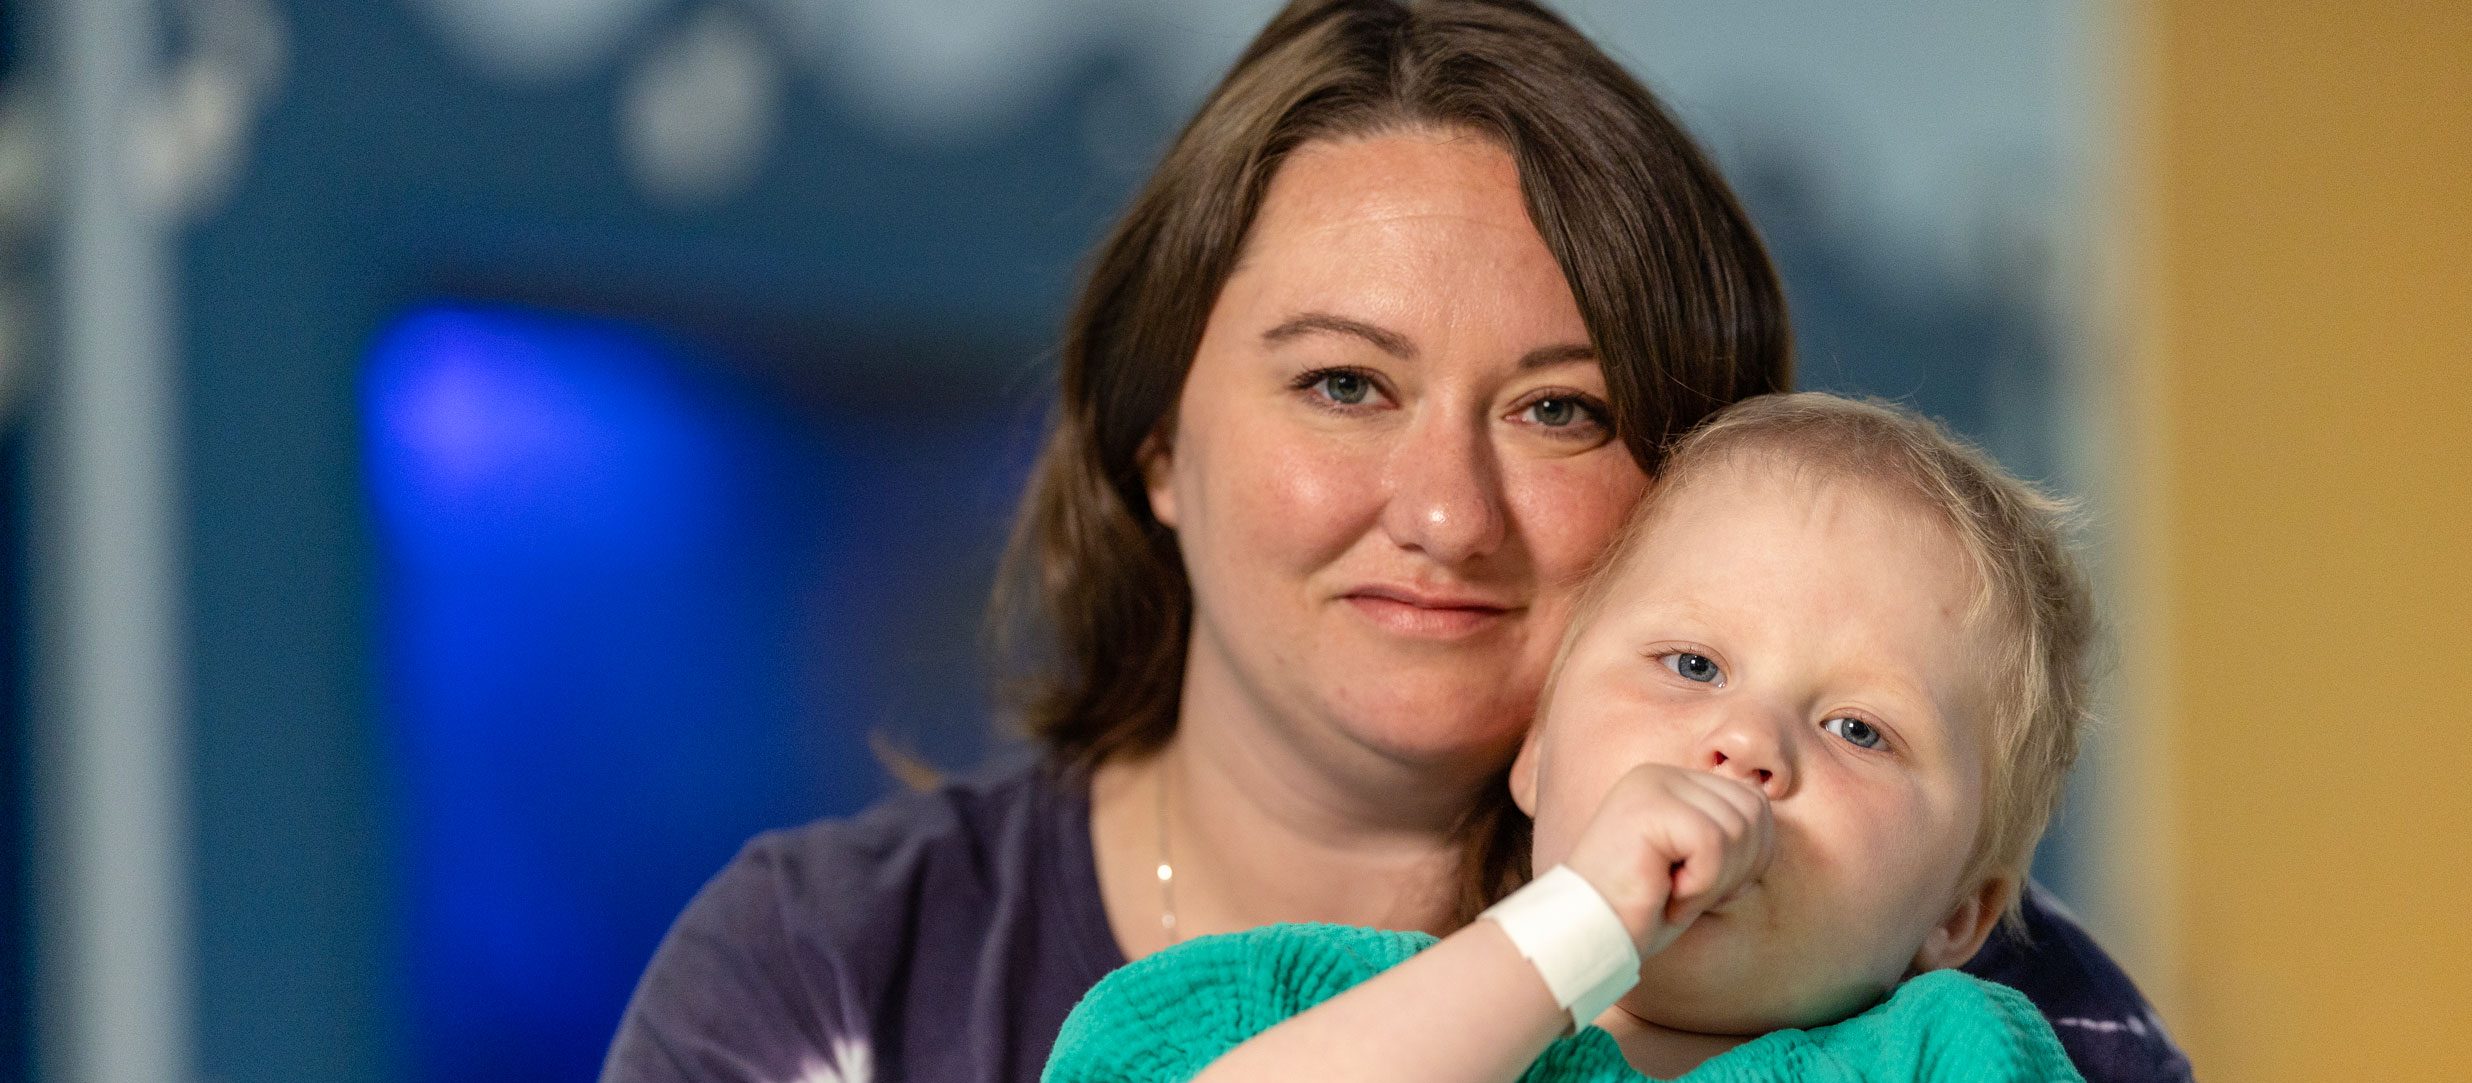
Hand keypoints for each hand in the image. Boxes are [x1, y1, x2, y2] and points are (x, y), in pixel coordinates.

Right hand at [1560, 764, 1774, 957]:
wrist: (1588, 935)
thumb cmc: (1642, 911)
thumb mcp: (1698, 869)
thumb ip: (1730, 838)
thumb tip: (1767, 825)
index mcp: (1674, 784)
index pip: (1753, 803)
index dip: (1750, 856)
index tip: (1707, 887)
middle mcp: (1662, 775)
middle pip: (1754, 811)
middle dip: (1738, 868)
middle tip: (1692, 893)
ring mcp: (1653, 786)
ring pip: (1737, 827)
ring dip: (1716, 879)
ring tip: (1676, 893)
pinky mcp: (1648, 806)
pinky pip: (1713, 843)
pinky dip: (1701, 884)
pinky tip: (1667, 894)